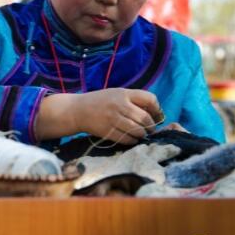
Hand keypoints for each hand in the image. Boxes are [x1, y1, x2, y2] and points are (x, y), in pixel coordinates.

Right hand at [37, 88, 160, 143]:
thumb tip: (154, 112)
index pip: (149, 99)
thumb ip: (133, 100)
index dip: (156, 109)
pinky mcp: (107, 131)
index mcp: (123, 94)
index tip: (156, 115)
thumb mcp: (116, 94)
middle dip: (151, 126)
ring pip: (138, 131)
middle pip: (145, 118)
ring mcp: (113, 119)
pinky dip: (132, 140)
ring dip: (142, 135)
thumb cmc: (100, 102)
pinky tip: (131, 138)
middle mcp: (119, 105)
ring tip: (140, 134)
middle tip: (150, 129)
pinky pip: (127, 139)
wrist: (77, 110)